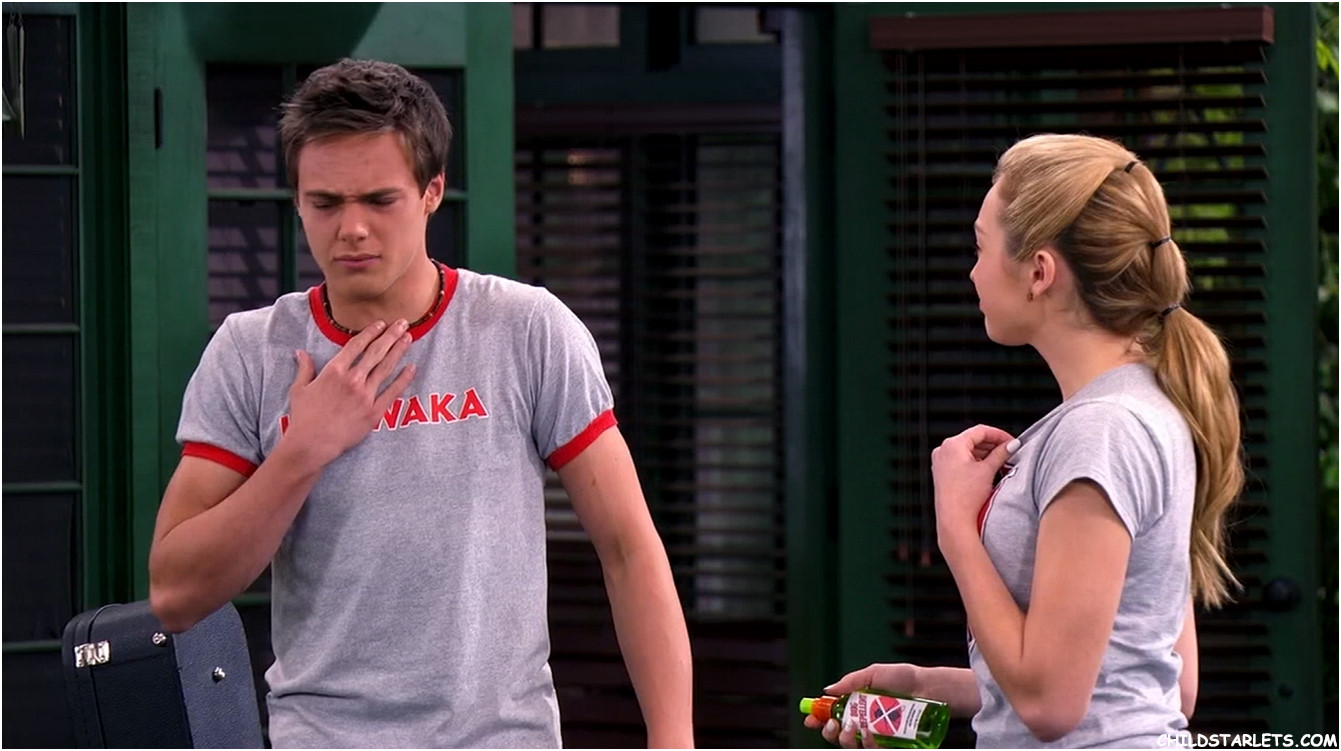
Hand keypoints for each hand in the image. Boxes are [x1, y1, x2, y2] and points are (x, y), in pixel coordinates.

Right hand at [283, 319, 416, 466]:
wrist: (311, 444)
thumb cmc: (303, 417)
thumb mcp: (299, 389)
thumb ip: (305, 368)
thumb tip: (300, 352)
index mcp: (334, 371)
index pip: (356, 345)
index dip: (370, 332)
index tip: (381, 324)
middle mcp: (352, 379)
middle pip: (376, 352)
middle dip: (390, 335)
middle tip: (402, 323)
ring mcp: (365, 396)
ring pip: (386, 368)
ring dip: (399, 351)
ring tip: (409, 338)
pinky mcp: (374, 412)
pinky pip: (392, 392)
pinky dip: (403, 379)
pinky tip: (412, 367)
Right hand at [804, 663, 923, 747]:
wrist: (929, 688)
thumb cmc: (904, 678)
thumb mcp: (874, 673)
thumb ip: (851, 681)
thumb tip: (828, 689)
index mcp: (856, 705)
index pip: (831, 715)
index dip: (818, 720)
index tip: (810, 720)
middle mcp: (863, 722)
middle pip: (836, 735)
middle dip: (829, 732)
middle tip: (833, 723)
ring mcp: (876, 735)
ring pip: (851, 746)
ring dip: (845, 740)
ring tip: (853, 727)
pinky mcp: (889, 744)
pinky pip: (872, 750)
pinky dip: (866, 745)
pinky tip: (868, 735)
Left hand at [932, 424, 1014, 547]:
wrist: (954, 519)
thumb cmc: (965, 497)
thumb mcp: (988, 470)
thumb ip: (1001, 454)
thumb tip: (1011, 445)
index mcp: (952, 445)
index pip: (980, 431)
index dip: (999, 434)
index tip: (1011, 441)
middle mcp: (943, 451)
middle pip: (973, 440)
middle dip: (992, 445)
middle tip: (1009, 451)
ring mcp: (941, 462)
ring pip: (968, 450)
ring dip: (985, 454)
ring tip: (1001, 461)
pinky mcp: (942, 473)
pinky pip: (961, 461)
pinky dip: (976, 462)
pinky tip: (988, 469)